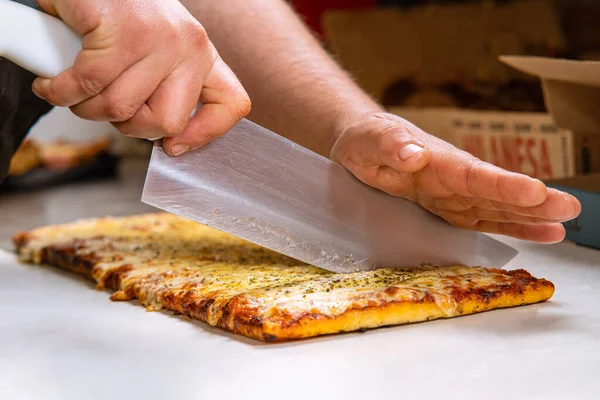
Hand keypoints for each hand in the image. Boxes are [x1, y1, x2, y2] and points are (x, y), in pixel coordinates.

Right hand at [31, 0, 249, 155]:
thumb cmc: (120, 14)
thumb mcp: (160, 50)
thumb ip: (168, 87)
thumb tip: (170, 141)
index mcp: (202, 55)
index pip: (231, 104)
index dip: (204, 135)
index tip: (174, 146)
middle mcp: (189, 45)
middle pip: (166, 122)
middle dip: (126, 126)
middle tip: (107, 106)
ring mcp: (157, 36)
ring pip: (119, 107)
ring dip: (85, 108)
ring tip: (74, 89)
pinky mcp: (120, 28)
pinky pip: (86, 84)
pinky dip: (60, 90)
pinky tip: (53, 82)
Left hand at [330, 112, 580, 242]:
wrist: (364, 145)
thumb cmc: (367, 139)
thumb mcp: (369, 139)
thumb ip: (391, 144)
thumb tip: (415, 153)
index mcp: (436, 160)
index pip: (473, 174)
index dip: (502, 185)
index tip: (534, 191)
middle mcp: (452, 177)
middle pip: (494, 191)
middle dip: (531, 202)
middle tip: (570, 209)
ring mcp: (454, 194)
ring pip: (495, 208)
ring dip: (529, 216)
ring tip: (564, 224)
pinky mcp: (449, 208)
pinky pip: (481, 220)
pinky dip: (510, 227)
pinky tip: (540, 232)